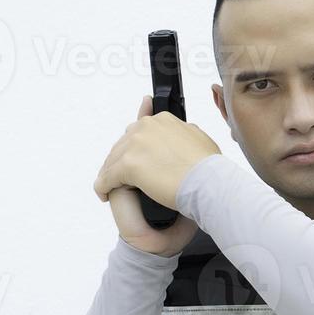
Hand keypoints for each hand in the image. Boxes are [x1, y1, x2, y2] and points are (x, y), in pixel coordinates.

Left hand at [94, 94, 219, 210]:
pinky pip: (108, 177)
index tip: (136, 159)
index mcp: (162, 120)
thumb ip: (185, 134)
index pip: (138, 133)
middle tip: (120, 177)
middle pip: (122, 146)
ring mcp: (135, 145)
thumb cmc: (209, 167)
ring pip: (112, 161)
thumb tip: (184, 133)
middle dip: (120, 161)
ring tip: (109, 187)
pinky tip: (104, 194)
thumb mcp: (200, 139)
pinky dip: (104, 186)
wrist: (209, 182)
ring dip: (110, 174)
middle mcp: (145, 128)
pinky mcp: (128, 165)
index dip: (135, 149)